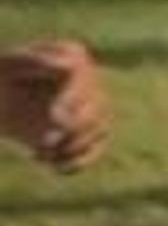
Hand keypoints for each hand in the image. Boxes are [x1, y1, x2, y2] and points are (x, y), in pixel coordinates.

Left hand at [3, 38, 108, 172]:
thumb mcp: (6, 67)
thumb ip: (34, 61)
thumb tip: (71, 66)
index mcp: (72, 58)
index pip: (86, 79)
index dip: (75, 99)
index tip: (54, 115)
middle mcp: (87, 82)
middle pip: (99, 108)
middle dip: (75, 128)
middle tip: (45, 142)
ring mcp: (87, 109)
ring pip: (99, 131)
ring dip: (74, 147)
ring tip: (42, 154)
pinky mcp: (81, 135)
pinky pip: (93, 151)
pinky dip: (77, 163)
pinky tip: (52, 167)